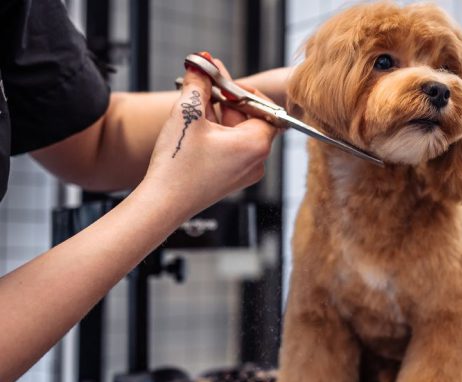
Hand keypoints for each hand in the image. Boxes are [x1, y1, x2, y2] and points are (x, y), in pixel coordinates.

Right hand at [139, 57, 277, 218]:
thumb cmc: (178, 166)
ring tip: (195, 107)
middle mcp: (257, 160)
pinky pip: (232, 147)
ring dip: (219, 115)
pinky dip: (218, 133)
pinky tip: (196, 128)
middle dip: (227, 100)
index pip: (263, 106)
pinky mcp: (233, 178)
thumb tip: (201, 62)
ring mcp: (246, 171)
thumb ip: (198, 83)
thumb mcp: (187, 114)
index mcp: (256, 144)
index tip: (219, 79)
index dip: (240, 89)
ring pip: (239, 132)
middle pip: (251, 117)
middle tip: (204, 85)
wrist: (163, 203)